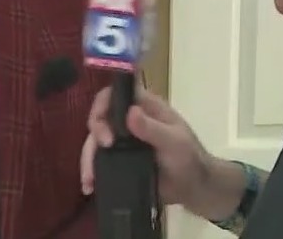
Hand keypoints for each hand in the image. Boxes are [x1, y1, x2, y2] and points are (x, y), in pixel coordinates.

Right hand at [79, 84, 229, 216]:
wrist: (193, 187)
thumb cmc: (189, 157)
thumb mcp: (174, 141)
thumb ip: (153, 128)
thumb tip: (130, 112)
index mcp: (144, 107)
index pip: (116, 94)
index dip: (103, 103)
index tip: (103, 122)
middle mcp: (129, 121)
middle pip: (101, 118)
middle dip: (96, 133)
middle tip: (105, 148)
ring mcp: (123, 141)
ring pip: (96, 142)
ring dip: (88, 158)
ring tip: (89, 179)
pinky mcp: (119, 161)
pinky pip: (100, 162)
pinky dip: (91, 172)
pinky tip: (89, 186)